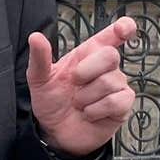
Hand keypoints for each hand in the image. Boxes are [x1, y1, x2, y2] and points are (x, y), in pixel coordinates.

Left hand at [26, 14, 138, 158]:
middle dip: (86, 71)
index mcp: (88, 55)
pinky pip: (116, 101)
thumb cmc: (51, 101)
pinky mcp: (122, 106)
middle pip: (110, 56)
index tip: (123, 30)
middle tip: (74, 83)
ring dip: (85, 97)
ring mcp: (117, 86)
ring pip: (109, 82)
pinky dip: (96, 110)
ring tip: (78, 104)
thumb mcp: (39, 79)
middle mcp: (106, 68)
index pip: (113, 35)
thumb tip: (35, 36)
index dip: (123, 28)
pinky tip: (89, 114)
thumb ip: (39, 58)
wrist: (54, 132)